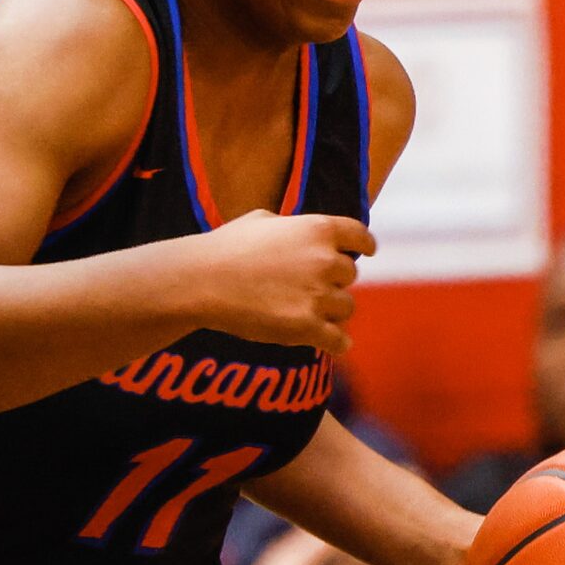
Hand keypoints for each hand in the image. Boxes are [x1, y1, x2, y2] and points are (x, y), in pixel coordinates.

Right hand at [195, 212, 374, 353]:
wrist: (200, 282)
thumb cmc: (224, 248)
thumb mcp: (260, 220)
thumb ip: (290, 226)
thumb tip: (298, 231)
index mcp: (317, 229)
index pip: (360, 237)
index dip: (363, 246)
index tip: (365, 253)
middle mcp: (325, 260)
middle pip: (349, 276)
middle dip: (331, 282)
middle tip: (305, 289)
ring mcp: (318, 295)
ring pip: (345, 308)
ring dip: (330, 311)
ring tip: (304, 314)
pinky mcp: (307, 327)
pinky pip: (339, 340)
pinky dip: (337, 342)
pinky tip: (333, 344)